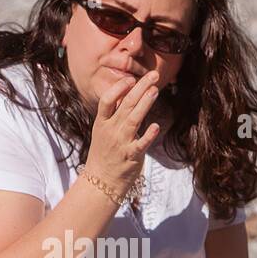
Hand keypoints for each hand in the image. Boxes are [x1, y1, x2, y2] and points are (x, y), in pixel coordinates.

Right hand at [86, 70, 164, 189]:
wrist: (100, 182)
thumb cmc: (104, 154)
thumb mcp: (103, 132)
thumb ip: (115, 114)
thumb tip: (127, 94)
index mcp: (102, 123)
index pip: (107, 100)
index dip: (119, 88)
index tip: (131, 79)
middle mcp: (111, 131)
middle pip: (125, 105)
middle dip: (139, 88)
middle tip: (153, 75)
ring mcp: (121, 143)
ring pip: (133, 120)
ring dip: (145, 104)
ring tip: (155, 90)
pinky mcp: (131, 156)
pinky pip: (140, 144)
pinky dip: (148, 135)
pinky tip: (156, 126)